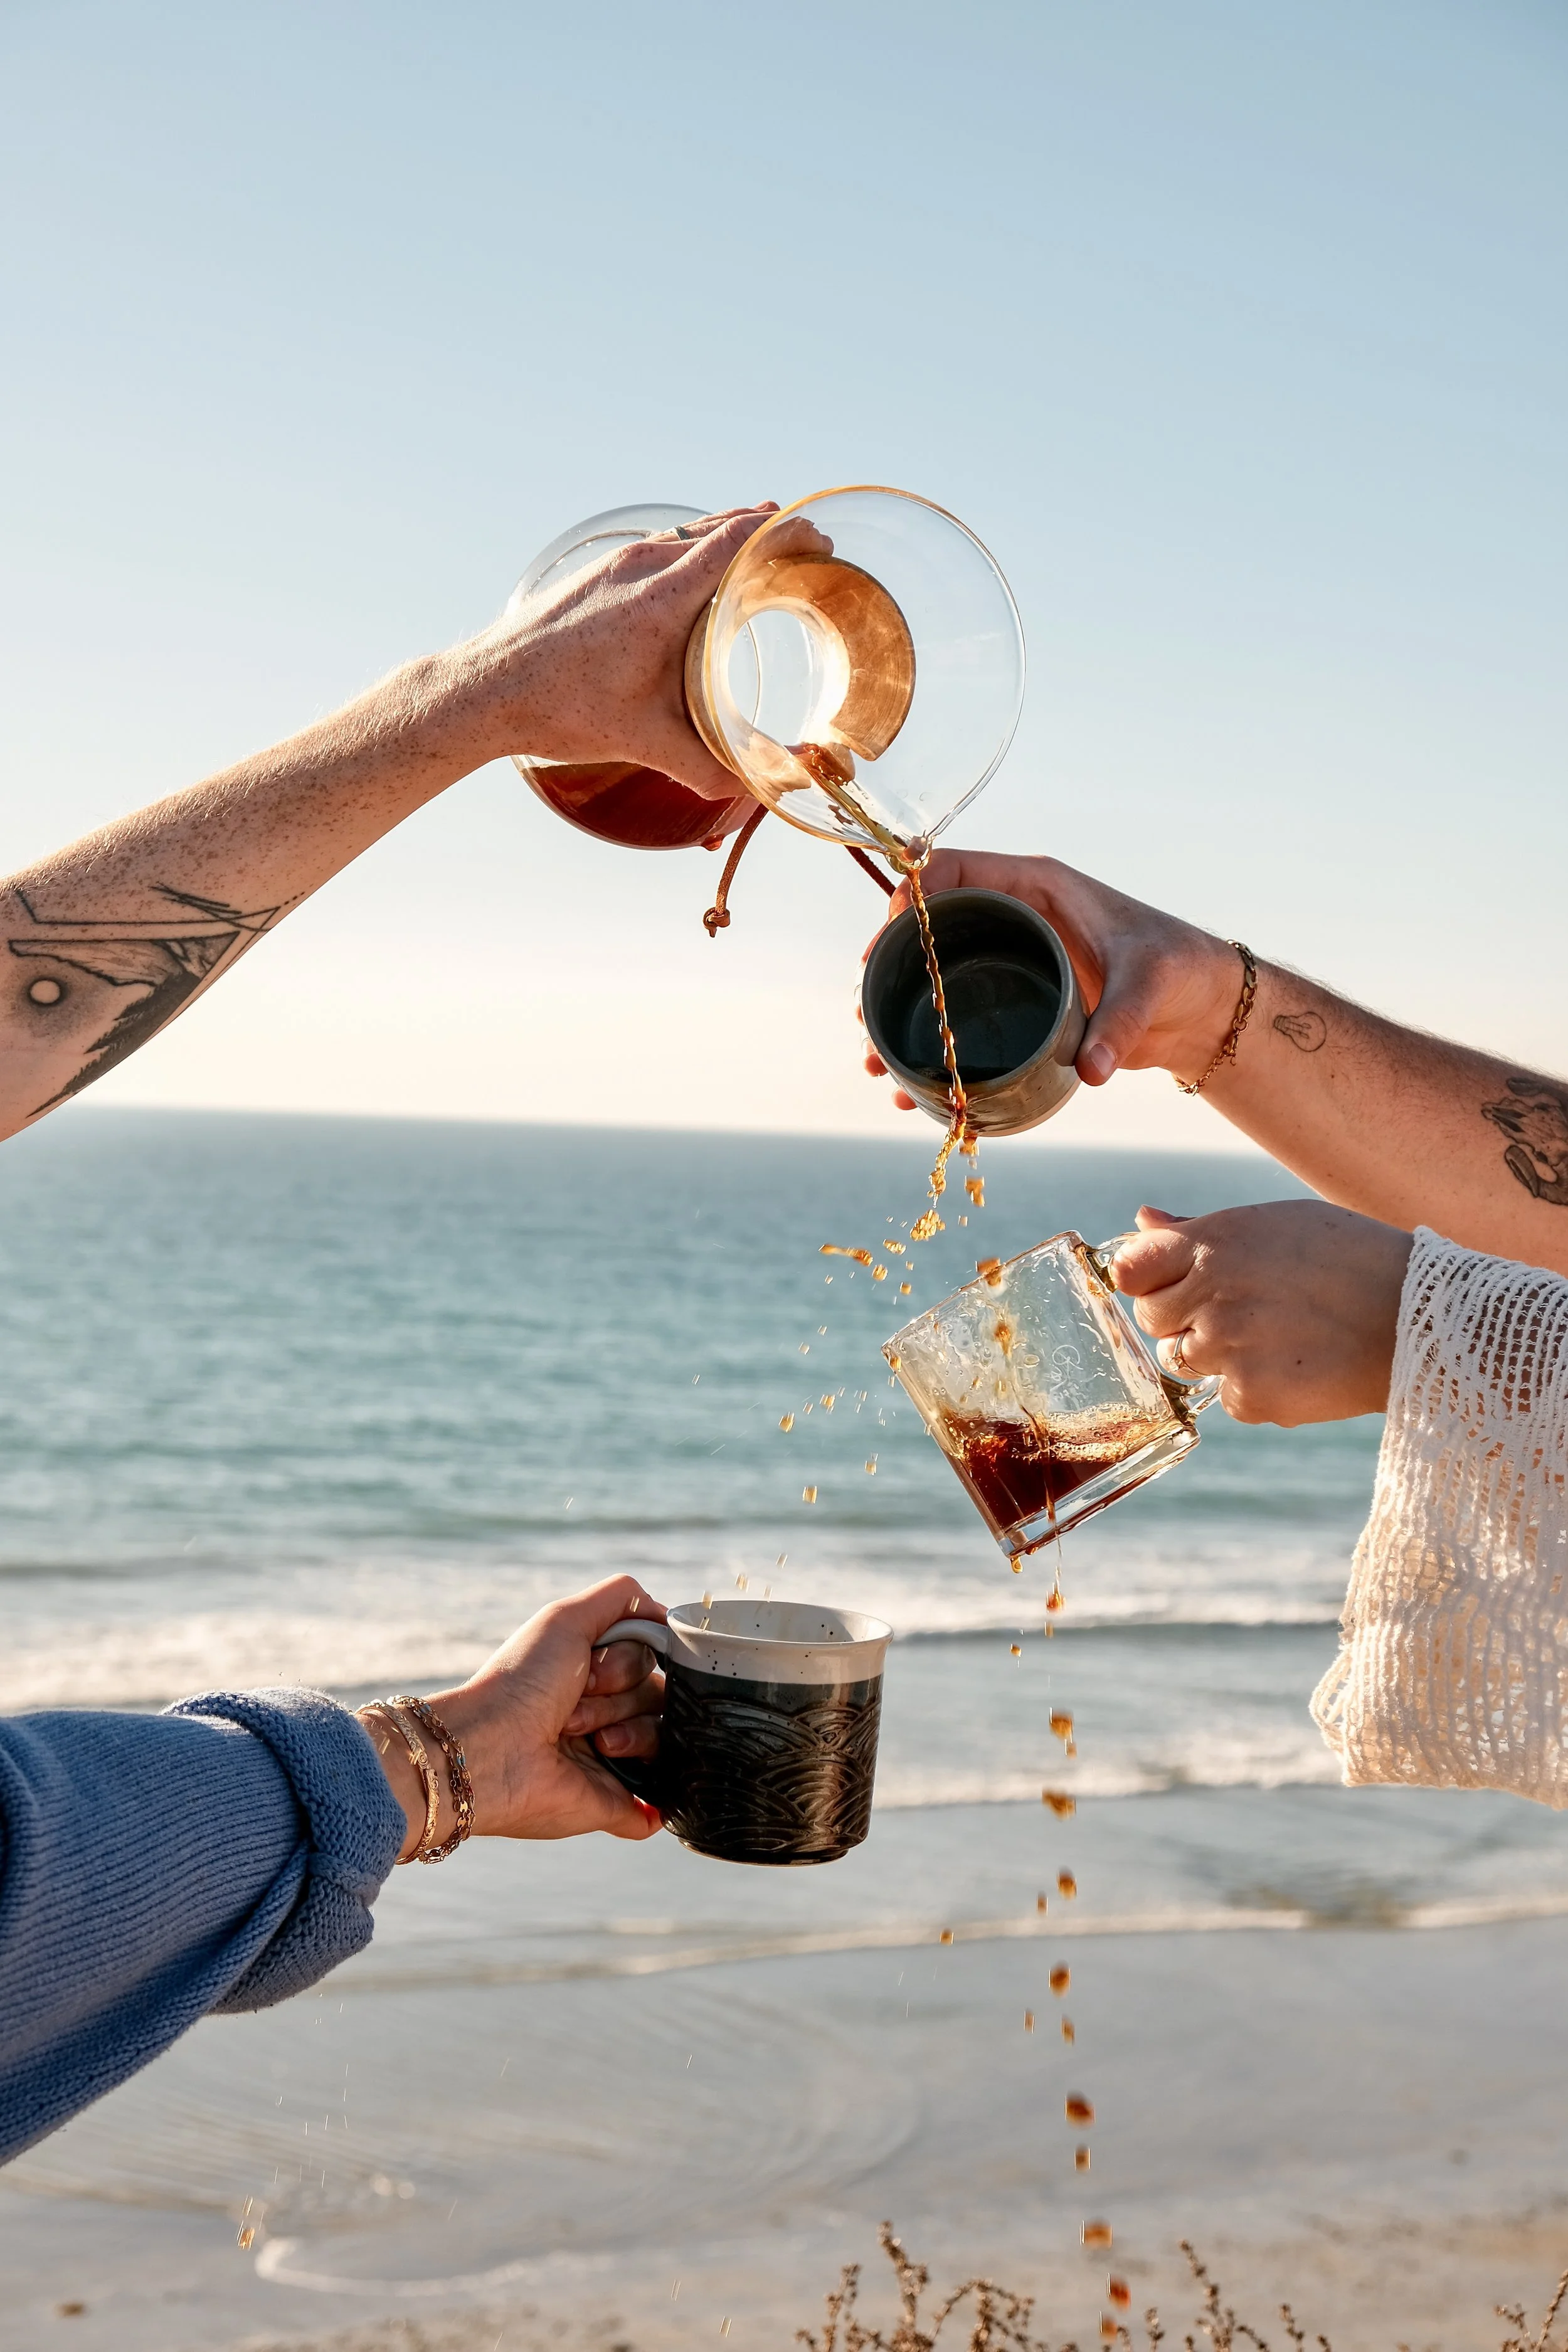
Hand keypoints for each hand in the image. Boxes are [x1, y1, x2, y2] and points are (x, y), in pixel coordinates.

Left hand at [362, 1575, 668, 1856]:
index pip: (649, 1659)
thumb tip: (668, 1615)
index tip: (593, 1664)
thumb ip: (623, 1598)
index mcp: (593, 1676)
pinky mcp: (615, 1805)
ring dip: (629, 1731)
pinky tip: (652, 1800)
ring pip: (663, 1738)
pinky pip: (660, 1806)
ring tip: (589, 1741)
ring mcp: (612, 1763)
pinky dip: (660, 1803)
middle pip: (658, 1695)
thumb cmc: (522, 1681)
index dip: (629, 1658)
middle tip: (575, 1703)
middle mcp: (604, 1715)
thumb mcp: (566, 1618)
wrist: (490, 1749)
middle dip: (620, 1693)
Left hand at [453, 506, 780, 801]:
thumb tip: (749, 791)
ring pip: (687, 535)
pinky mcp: (595, 575)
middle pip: (719, 529)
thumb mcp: (642, 742)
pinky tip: (697, 579)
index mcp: (662, 599)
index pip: (737, 542)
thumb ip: (702, 767)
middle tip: (804, 545)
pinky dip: (693, 552)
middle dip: (766, 533)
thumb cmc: (560, 708)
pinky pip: (659, 548)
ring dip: (729, 538)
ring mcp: (615, 565)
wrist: (486, 691)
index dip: (783, 534)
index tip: (816, 537)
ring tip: (762, 555)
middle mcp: (640, 567)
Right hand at [859, 848, 1242, 1100]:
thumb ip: (1121, 1024)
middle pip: (930, 931)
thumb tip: (1090, 1072)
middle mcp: (1015, 918)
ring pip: (938, 979)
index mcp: (1036, 887)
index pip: (952, 870)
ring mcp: (1012, 961)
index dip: (911, 896)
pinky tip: (915, 1093)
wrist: (1203, 1008)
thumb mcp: (1150, 986)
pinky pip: (963, 1017)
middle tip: (867, 1016)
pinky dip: (938, 1051)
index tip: (888, 941)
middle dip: (891, 972)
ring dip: (904, 1018)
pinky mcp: (1018, 1002)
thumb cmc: (1181, 972)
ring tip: (879, 1062)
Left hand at [1109, 1201, 1412, 1425]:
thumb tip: (1142, 1221)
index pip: (1130, 1269)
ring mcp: (1228, 1347)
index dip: (1150, 1280)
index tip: (1174, 1284)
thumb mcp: (1276, 1223)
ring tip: (1280, 1335)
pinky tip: (1298, 1365)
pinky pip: (1227, 1398)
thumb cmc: (1352, 1259)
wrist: (1424, 1317)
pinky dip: (1255, 1389)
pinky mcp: (1251, 1395)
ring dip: (1218, 1355)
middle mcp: (1211, 1292)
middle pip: (1153, 1319)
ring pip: (1185, 1361)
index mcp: (1214, 1243)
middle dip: (1185, 1319)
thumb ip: (1198, 1230)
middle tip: (1245, 1311)